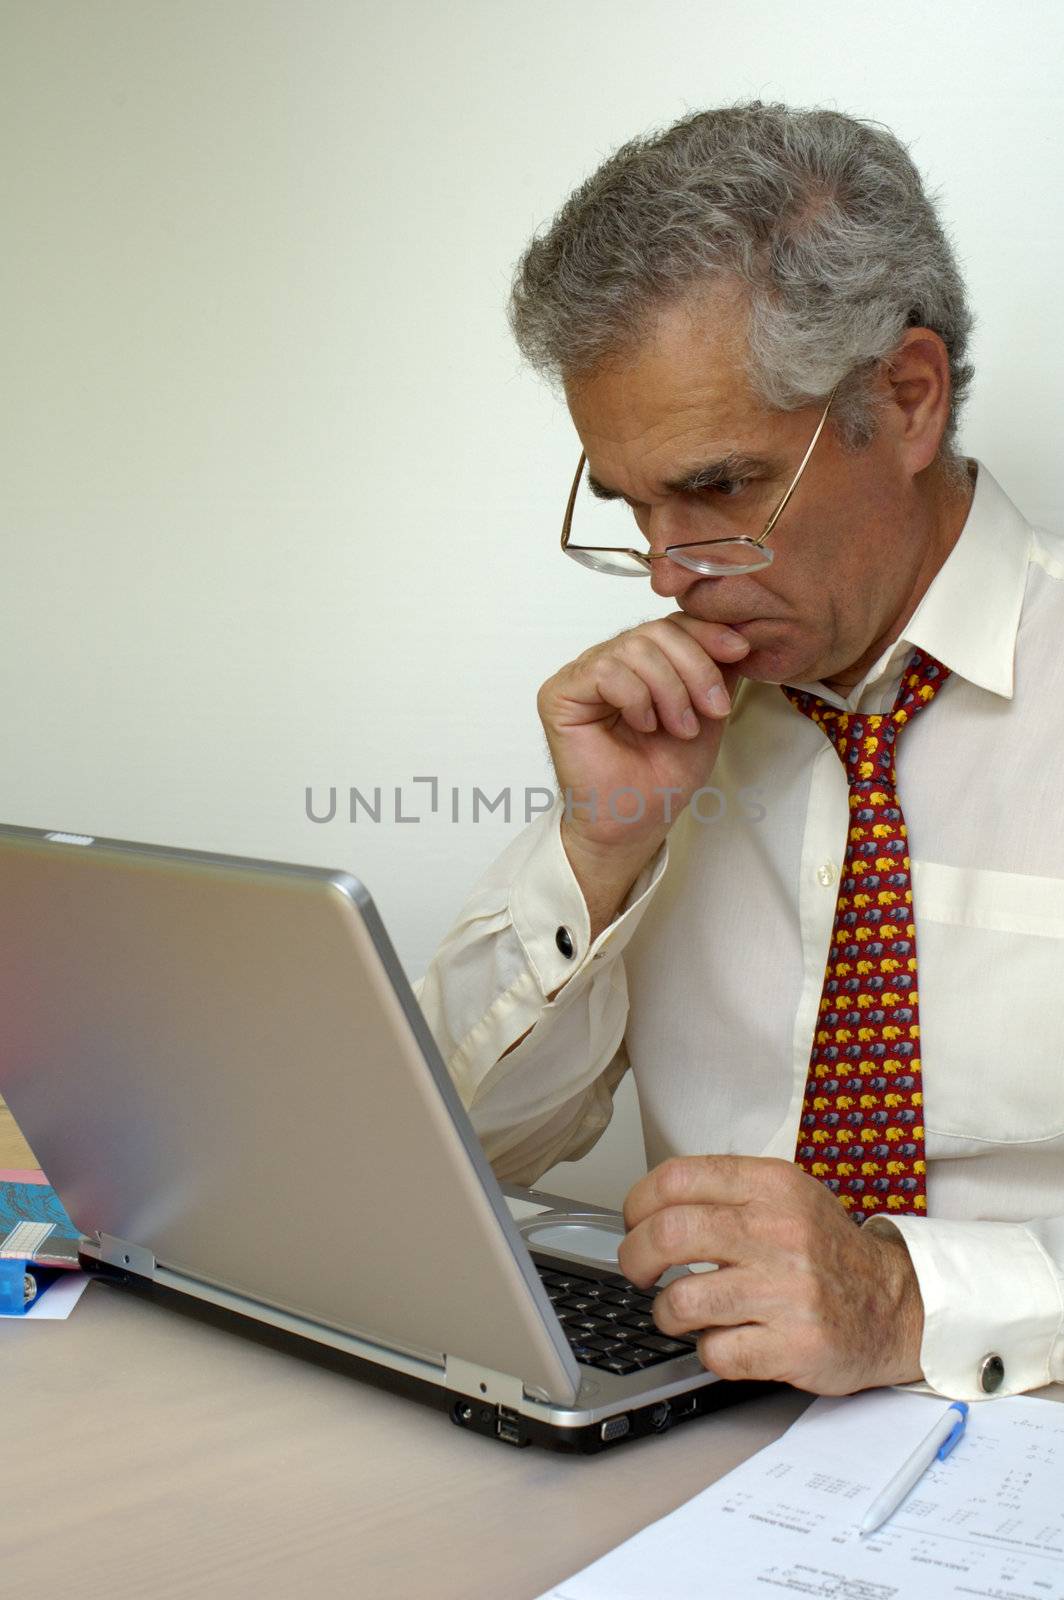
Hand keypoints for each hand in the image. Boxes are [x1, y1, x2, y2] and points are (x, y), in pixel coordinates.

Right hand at [537, 615, 750, 855]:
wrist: (637, 821)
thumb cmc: (664, 775)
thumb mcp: (707, 713)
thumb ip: (716, 670)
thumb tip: (736, 633)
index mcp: (641, 662)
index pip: (672, 624)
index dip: (707, 632)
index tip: (739, 652)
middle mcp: (610, 661)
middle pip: (657, 631)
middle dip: (695, 668)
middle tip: (712, 709)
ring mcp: (582, 675)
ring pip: (634, 648)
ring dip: (669, 690)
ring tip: (678, 728)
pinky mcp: (560, 693)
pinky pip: (604, 671)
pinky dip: (635, 698)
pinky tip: (642, 726)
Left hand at [617, 1155, 924, 1394]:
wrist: (896, 1306)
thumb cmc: (826, 1251)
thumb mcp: (787, 1196)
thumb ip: (727, 1192)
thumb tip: (650, 1206)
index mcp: (773, 1186)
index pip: (677, 1178)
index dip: (638, 1203)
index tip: (634, 1222)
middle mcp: (780, 1232)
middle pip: (670, 1234)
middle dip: (635, 1256)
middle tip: (638, 1270)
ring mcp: (787, 1291)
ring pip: (683, 1300)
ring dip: (666, 1312)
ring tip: (678, 1312)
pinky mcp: (794, 1345)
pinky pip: (716, 1351)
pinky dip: (708, 1350)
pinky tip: (725, 1339)